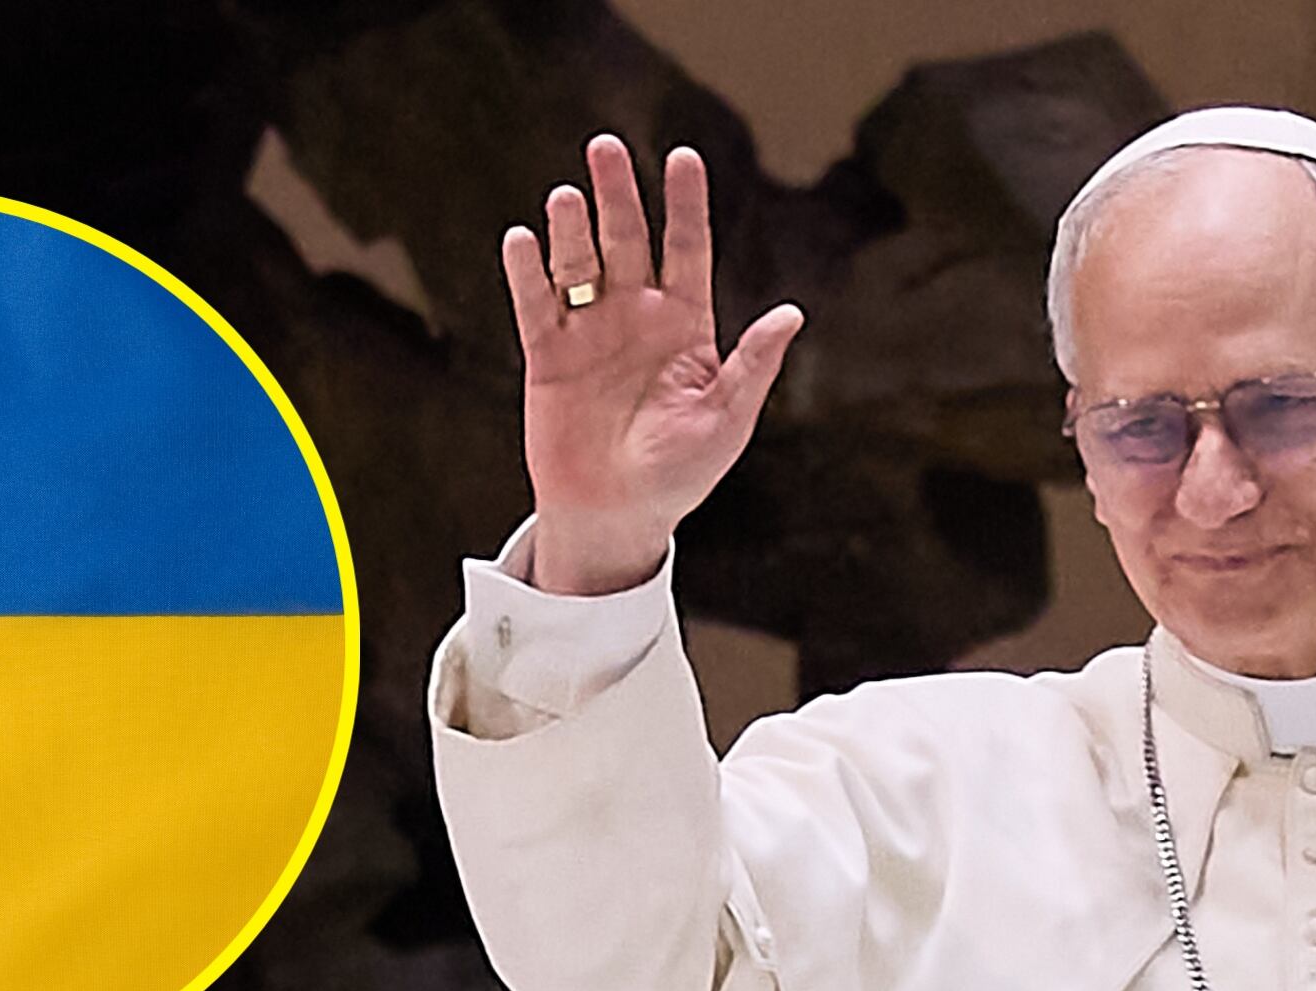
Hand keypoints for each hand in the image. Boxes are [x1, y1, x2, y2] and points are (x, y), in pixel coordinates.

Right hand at [500, 133, 803, 594]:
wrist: (616, 517)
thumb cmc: (680, 476)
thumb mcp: (726, 421)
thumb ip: (753, 366)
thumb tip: (792, 314)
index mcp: (685, 325)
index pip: (686, 248)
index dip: (686, 203)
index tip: (683, 156)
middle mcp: (636, 317)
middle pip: (627, 239)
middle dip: (618, 194)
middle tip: (605, 147)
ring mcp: (589, 332)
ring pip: (579, 263)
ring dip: (573, 229)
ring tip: (568, 198)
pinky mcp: (547, 356)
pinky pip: (536, 304)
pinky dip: (527, 272)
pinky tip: (523, 239)